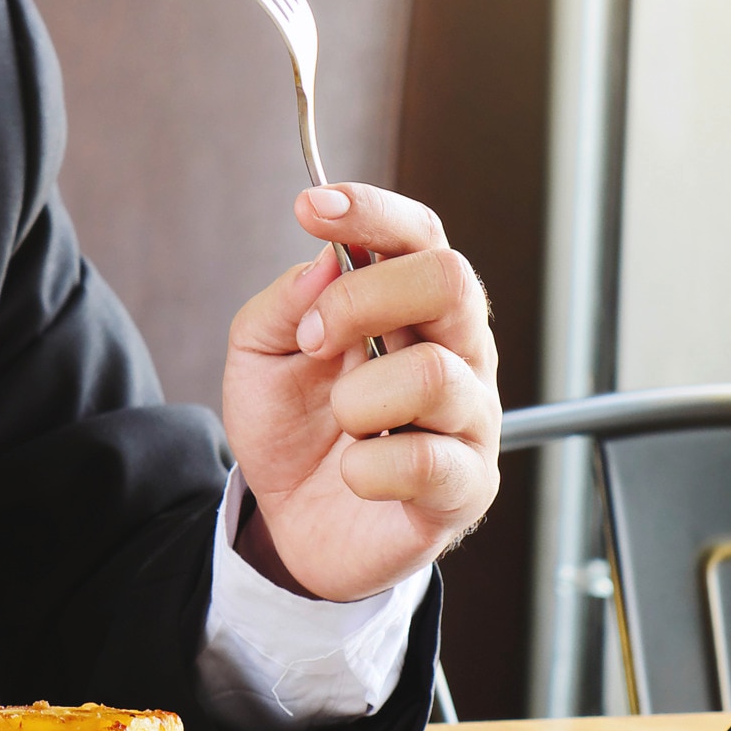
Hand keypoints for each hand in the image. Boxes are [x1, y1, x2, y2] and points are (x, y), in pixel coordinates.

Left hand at [217, 184, 502, 601]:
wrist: (292, 523)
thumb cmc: (294, 426)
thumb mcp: (260, 356)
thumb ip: (285, 304)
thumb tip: (324, 262)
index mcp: (412, 306)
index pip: (419, 235)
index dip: (372, 212)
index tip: (311, 208)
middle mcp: (456, 349)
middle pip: (451, 280)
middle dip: (364, 297)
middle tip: (312, 339)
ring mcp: (470, 417)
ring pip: (436, 373)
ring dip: (360, 397)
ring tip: (340, 421)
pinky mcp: (466, 484)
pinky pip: (427, 460)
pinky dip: (366, 467)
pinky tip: (354, 473)